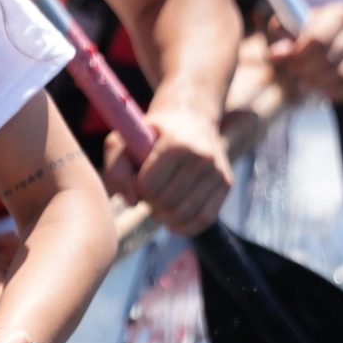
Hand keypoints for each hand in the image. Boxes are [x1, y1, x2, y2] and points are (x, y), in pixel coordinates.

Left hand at [101, 107, 231, 235]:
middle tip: (147, 192)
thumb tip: (132, 202)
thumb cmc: (151, 132)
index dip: (137, 189)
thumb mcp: (124, 139)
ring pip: (184, 214)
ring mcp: (217, 171)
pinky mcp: (226, 183)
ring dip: (165, 216)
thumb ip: (116, 168)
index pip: (149, 186)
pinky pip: (205, 219)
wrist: (190, 115)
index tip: (137, 179)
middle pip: (166, 202)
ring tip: (158, 203)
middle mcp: (201, 157)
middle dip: (150, 203)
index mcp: (176, 143)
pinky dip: (186, 227)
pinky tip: (173, 221)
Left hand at [267, 3, 342, 103]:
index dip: (301, 53)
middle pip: (331, 57)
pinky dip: (337, 92)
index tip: (289, 60)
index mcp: (340, 12)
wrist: (322, 49)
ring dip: (320, 82)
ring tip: (304, 82)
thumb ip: (280, 38)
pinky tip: (322, 91)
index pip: (320, 38)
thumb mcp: (286, 30)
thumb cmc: (301, 36)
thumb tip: (277, 54)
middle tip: (294, 73)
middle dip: (308, 69)